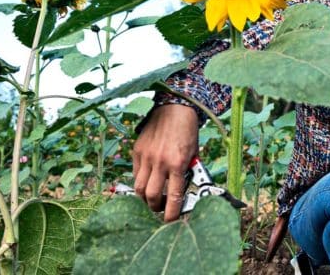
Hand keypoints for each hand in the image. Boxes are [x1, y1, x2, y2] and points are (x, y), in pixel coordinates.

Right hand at [132, 104, 198, 221]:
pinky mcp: (137, 150)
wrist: (174, 108)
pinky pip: (135, 173)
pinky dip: (140, 181)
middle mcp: (160, 161)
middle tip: (160, 208)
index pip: (173, 196)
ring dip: (144, 197)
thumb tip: (183, 190)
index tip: (170, 221)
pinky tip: (148, 180)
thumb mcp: (194, 153)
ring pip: (138, 187)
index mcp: (178, 163)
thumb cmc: (187, 131)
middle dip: (154, 207)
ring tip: (152, 197)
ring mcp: (146, 156)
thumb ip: (188, 171)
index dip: (170, 213)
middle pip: (150, 196)